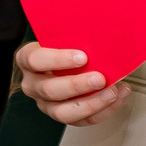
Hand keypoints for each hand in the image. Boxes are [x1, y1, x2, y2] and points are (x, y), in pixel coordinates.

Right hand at [16, 42, 130, 125]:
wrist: (74, 59)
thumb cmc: (69, 46)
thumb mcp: (66, 35)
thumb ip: (75, 34)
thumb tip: (102, 24)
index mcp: (28, 59)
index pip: (35, 60)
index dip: (58, 60)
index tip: (83, 56)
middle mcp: (33, 84)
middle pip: (49, 90)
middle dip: (77, 85)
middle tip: (99, 78)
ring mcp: (46, 103)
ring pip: (62, 112)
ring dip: (90, 104)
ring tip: (111, 93)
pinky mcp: (63, 115)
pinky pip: (81, 120)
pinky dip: (103, 111)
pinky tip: (117, 97)